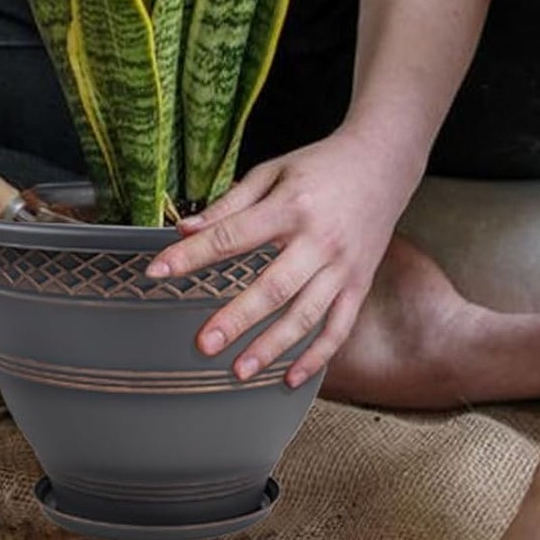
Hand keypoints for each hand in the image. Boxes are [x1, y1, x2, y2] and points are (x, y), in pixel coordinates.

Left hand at [145, 128, 421, 386]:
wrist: (382, 161)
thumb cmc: (321, 166)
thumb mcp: (272, 172)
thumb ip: (230, 204)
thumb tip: (185, 229)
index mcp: (290, 207)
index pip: (233, 235)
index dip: (193, 255)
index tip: (157, 271)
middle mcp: (318, 241)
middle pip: (273, 286)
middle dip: (236, 318)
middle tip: (203, 344)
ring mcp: (342, 266)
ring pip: (306, 315)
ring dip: (272, 347)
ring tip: (239, 371)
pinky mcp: (359, 283)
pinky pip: (339, 327)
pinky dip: (317, 356)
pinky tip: (291, 378)